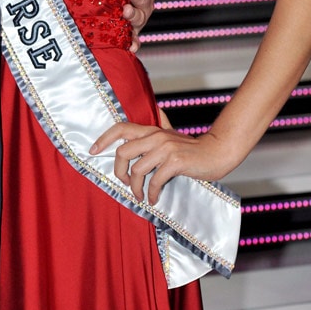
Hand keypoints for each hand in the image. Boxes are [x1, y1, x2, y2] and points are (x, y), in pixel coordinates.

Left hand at [90, 121, 228, 206]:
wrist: (217, 154)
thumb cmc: (193, 148)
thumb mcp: (174, 134)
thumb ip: (163, 123)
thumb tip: (157, 110)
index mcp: (152, 130)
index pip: (121, 127)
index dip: (104, 138)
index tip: (93, 150)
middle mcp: (156, 136)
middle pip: (122, 151)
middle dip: (119, 171)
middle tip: (126, 184)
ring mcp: (165, 148)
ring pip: (136, 170)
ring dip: (136, 188)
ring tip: (141, 196)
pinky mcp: (175, 162)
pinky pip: (154, 180)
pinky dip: (151, 193)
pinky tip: (154, 199)